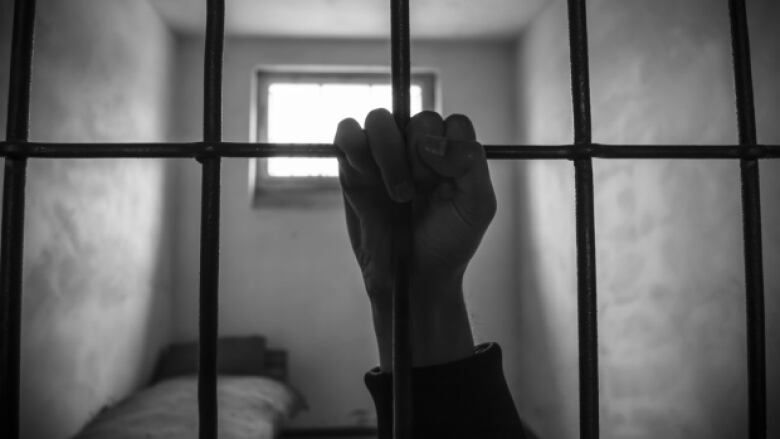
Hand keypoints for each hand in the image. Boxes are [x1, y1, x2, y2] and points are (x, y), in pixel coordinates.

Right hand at [335, 109, 495, 369]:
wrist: (413, 276)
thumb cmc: (448, 241)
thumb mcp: (477, 206)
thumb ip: (470, 164)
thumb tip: (431, 141)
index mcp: (452, 153)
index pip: (454, 124)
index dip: (450, 150)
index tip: (445, 183)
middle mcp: (419, 147)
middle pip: (419, 120)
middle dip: (421, 158)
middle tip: (419, 194)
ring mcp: (385, 153)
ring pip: (380, 119)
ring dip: (389, 153)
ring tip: (397, 194)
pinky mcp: (353, 165)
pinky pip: (347, 132)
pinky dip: (355, 146)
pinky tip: (366, 176)